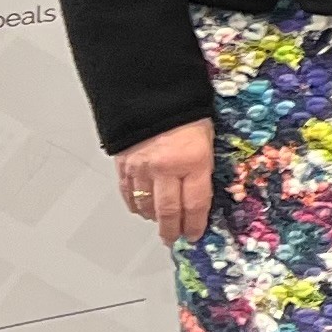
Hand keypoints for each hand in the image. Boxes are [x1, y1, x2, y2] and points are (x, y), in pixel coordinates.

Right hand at [112, 120, 213, 239]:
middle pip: (169, 211)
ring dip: (154, 219)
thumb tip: (201, 191)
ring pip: (146, 205)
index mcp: (193, 161)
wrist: (151, 91)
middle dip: (173, 230)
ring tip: (161, 226)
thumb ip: (203, 166)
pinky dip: (135, 204)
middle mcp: (166, 168)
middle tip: (175, 239)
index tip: (196, 234)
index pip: (196, 203)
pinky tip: (141, 210)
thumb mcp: (207, 138)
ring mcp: (142, 168)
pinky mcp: (124, 164)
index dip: (196, 224)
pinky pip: (128, 192)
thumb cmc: (186, 111)